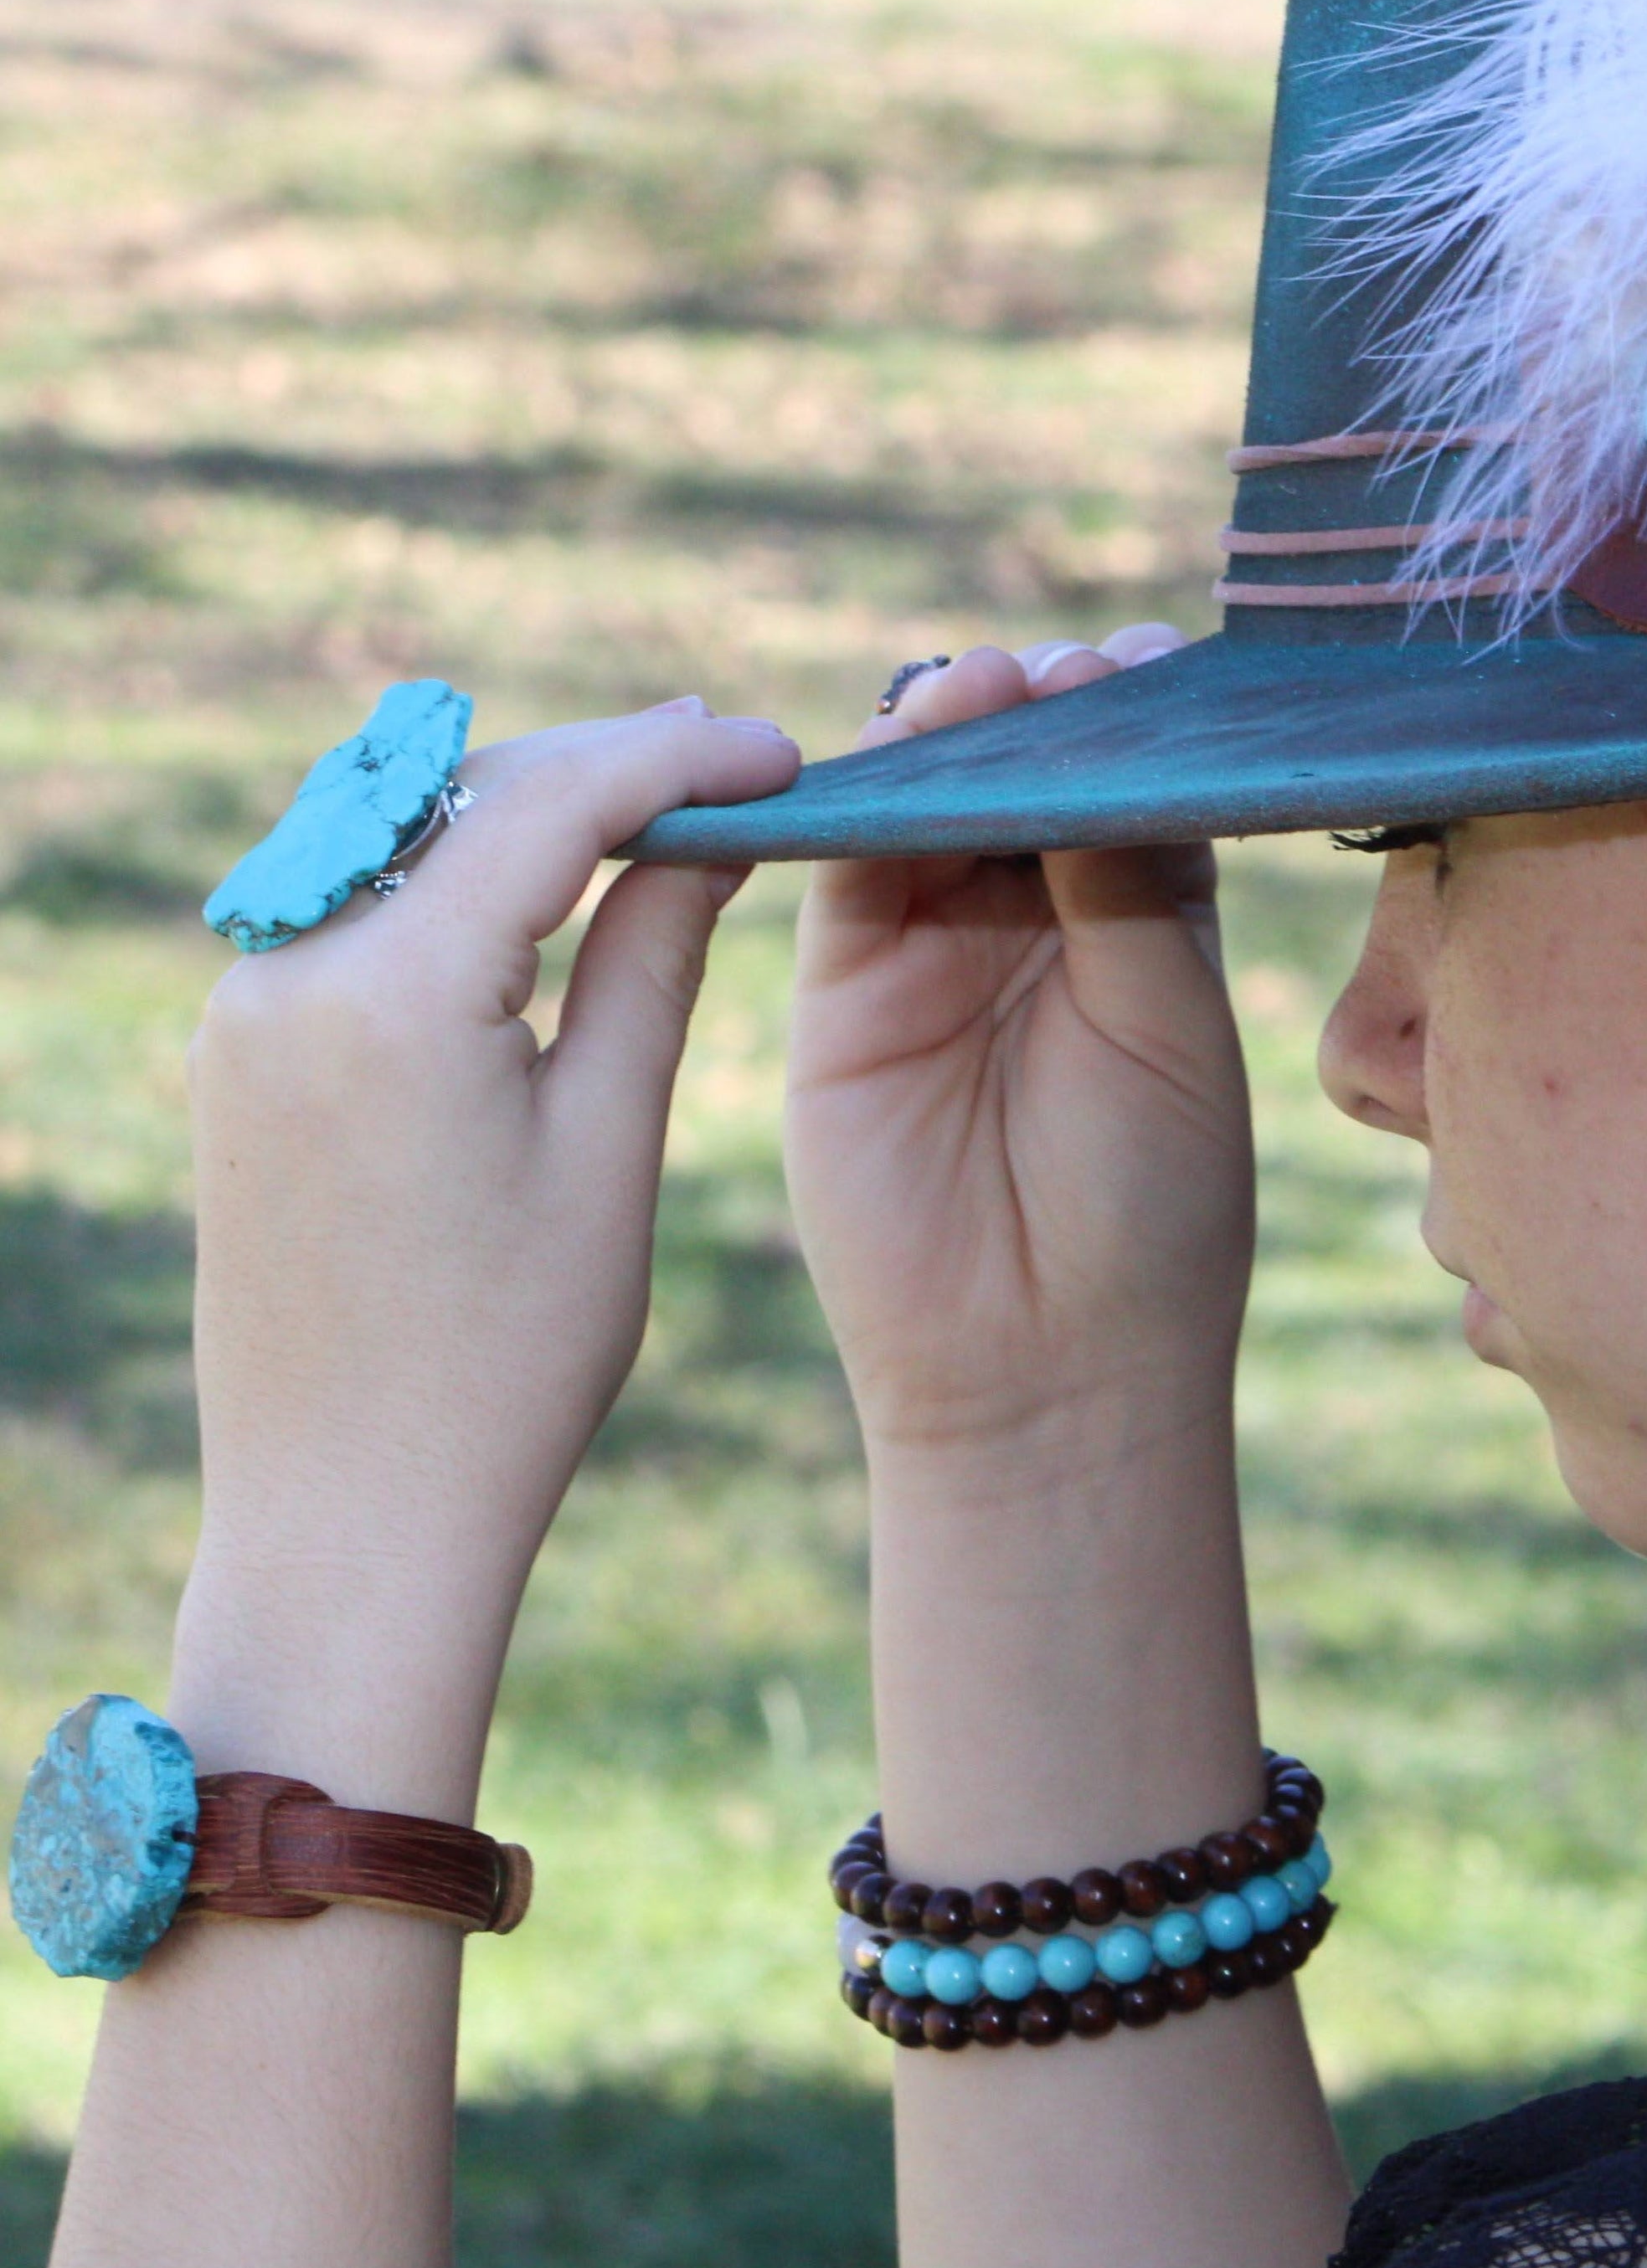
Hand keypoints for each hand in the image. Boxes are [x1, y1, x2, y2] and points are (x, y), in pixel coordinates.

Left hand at [177, 699, 798, 1786]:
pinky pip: (358, 907)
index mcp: (388, 993)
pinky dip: (460, 876)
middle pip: (467, 795)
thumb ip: (654, 956)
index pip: (555, 804)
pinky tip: (548, 888)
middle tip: (736, 760)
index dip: (682, 757)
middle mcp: (287, 975)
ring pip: (405, 837)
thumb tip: (708, 829)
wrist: (350, 1520)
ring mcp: (245, 1013)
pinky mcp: (240, 1055)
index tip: (784, 747)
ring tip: (660, 808)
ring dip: (528, 808)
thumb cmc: (508, 1357)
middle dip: (605, 764)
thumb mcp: (610, 1140)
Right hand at [783, 633, 1252, 1467]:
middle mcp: (1041, 912)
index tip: (1155, 663)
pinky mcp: (848, 984)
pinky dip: (864, 798)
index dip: (1139, 718)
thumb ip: (1126, 890)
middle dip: (1044, 707)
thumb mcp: (1167, 1029)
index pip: (1137, 779)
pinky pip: (846, 865)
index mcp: (1146, 914)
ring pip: (937, 798)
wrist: (1044, 1364)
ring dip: (955, 731)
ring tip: (981, 688)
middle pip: (1032, 769)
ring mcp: (939, 941)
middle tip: (1063, 671)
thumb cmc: (1149, 1206)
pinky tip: (899, 745)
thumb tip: (1089, 751)